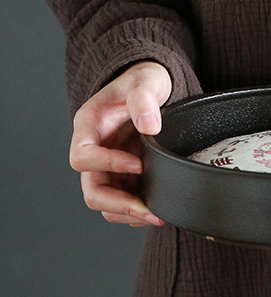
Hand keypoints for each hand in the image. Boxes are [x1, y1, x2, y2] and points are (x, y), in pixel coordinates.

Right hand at [69, 61, 171, 226]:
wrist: (154, 89)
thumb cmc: (144, 82)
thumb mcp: (145, 81)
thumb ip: (143, 98)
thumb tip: (150, 126)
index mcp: (89, 128)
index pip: (83, 157)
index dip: (107, 165)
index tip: (139, 165)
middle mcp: (96, 152)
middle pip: (93, 191)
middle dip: (120, 205)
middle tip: (151, 211)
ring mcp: (110, 169)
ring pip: (108, 205)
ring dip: (130, 214)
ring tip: (159, 215)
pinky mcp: (127, 179)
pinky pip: (126, 204)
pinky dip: (140, 212)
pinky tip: (161, 210)